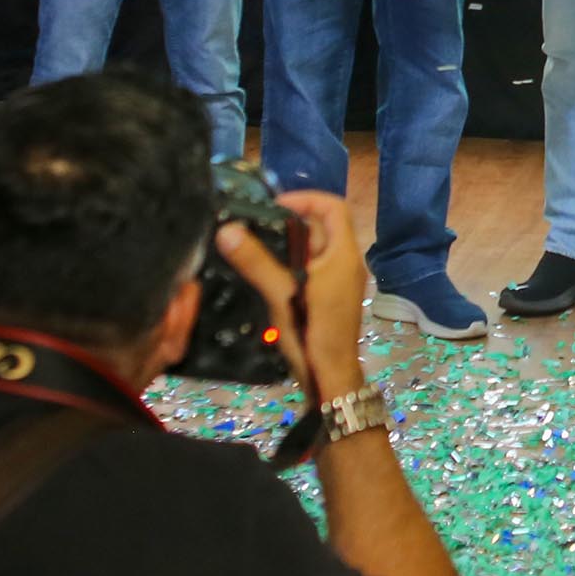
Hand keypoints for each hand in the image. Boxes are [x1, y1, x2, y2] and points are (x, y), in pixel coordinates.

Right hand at [214, 188, 369, 392]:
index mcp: (343, 254)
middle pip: (322, 227)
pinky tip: (267, 272)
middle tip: (256, 225)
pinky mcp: (330, 297)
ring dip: (288, 244)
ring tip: (255, 245)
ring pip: (315, 250)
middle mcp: (347, 263)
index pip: (333, 207)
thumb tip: (227, 229)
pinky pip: (312, 268)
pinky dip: (292, 263)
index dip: (306, 198)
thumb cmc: (312, 332)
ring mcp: (340, 281)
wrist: (331, 377)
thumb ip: (256, 262)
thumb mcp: (281, 294)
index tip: (275, 204)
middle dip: (290, 222)